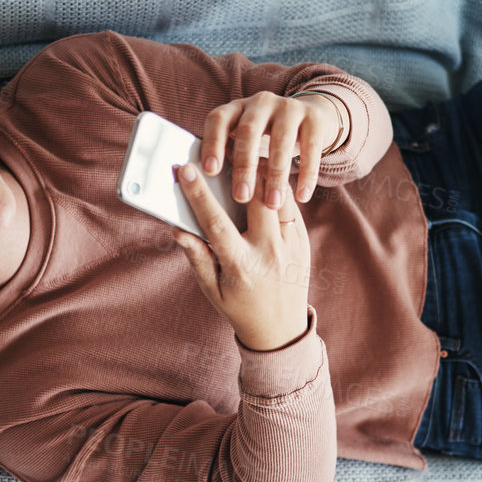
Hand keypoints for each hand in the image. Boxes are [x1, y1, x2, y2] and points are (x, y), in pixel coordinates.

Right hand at [169, 160, 311, 352]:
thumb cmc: (241, 308)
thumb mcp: (212, 290)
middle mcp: (269, 252)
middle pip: (255, 197)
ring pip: (278, 196)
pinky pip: (291, 205)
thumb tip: (178, 228)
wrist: (282, 331)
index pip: (216, 222)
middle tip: (222, 151)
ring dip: (261, 175)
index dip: (198, 194)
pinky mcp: (303, 240)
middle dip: (239, 171)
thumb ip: (196, 257)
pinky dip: (276, 190)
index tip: (185, 169)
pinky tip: (262, 180)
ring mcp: (290, 245)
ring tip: (243, 160)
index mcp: (241, 265)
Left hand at [196, 91, 342, 209]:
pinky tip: (302, 197)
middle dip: (244, 166)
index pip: (218, 119)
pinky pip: (310, 147)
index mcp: (237, 108)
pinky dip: (306, 174)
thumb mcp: (247, 142)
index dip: (213, 143)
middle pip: (248, 131)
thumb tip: (207, 191)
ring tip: (273, 203)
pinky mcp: (314, 118)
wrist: (313, 118)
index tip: (209, 171)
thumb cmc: (268, 140)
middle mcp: (261, 102)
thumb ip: (230, 157)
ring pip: (280, 140)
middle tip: (241, 197)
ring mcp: (289, 107)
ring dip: (276, 175)